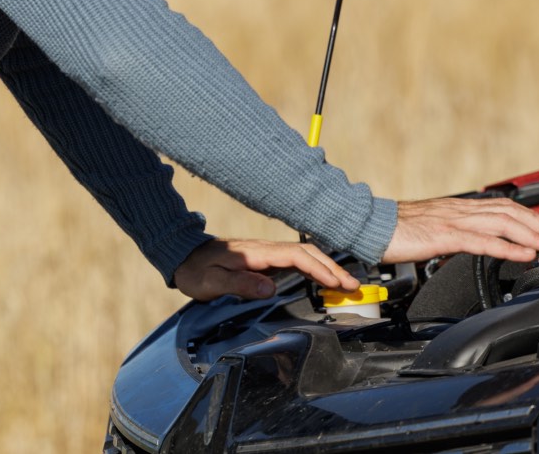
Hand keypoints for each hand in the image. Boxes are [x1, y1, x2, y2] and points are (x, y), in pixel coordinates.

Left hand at [171, 239, 359, 300]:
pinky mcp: (268, 261)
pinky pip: (299, 262)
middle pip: (309, 254)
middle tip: (354, 286)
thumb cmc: (197, 271)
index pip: (297, 257)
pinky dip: (317, 270)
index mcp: (258, 254)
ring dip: (328, 269)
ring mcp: (269, 254)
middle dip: (333, 268)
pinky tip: (325, 280)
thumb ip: (239, 283)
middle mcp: (268, 250)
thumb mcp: (211, 281)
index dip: (318, 269)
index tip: (335, 284)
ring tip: (347, 284)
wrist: (185, 256)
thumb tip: (270, 288)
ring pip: (307, 256)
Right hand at [382, 196, 538, 264]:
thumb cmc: (398, 231)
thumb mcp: (436, 230)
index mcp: (462, 208)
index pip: (507, 209)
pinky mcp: (444, 235)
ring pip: (503, 224)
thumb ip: (460, 234)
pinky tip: (524, 254)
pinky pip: (481, 241)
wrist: (369, 226)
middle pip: (512, 213)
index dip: (534, 217)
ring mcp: (454, 220)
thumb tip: (481, 242)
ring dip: (534, 235)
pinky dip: (507, 247)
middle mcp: (463, 210)